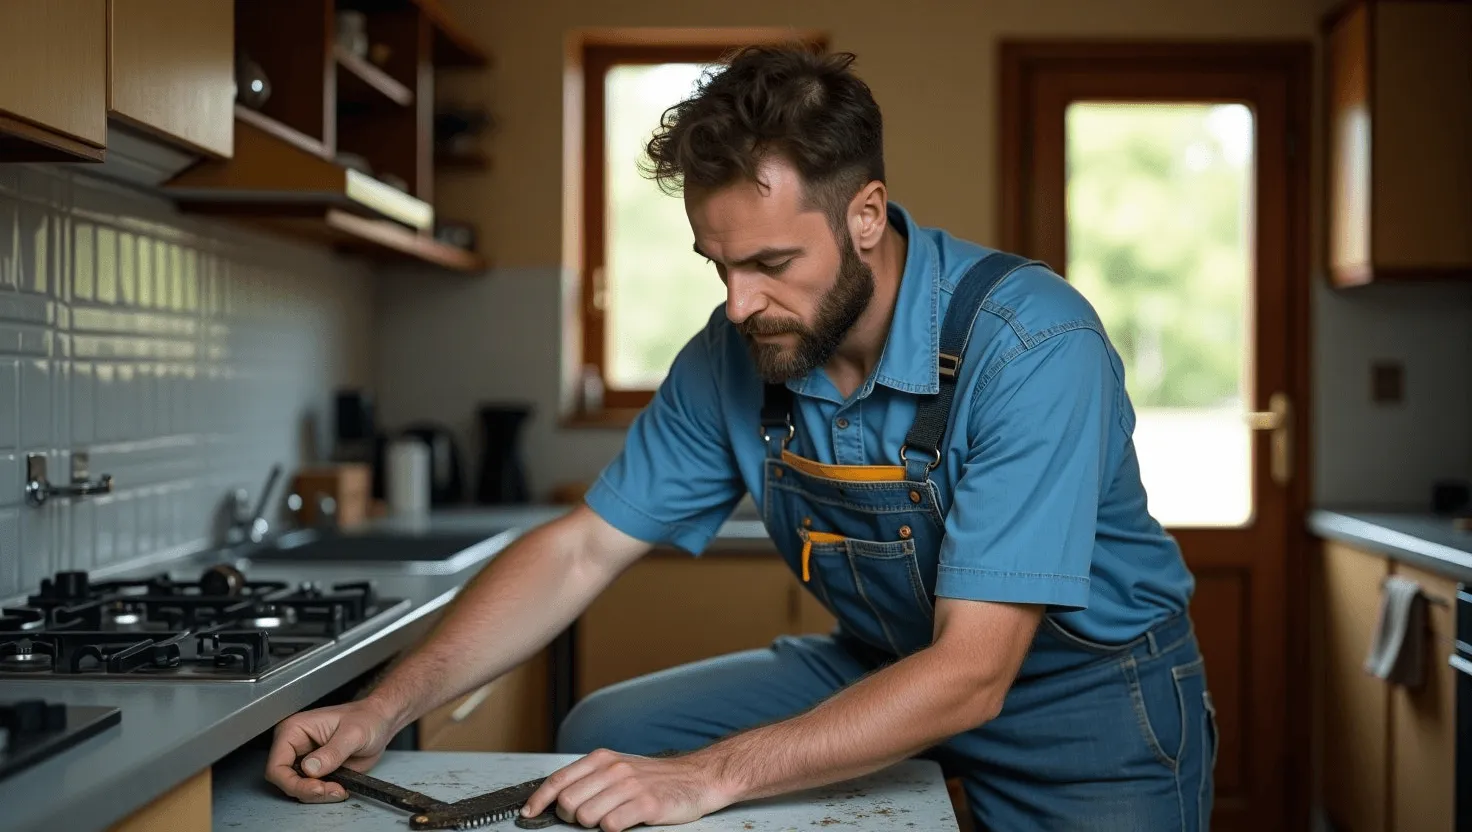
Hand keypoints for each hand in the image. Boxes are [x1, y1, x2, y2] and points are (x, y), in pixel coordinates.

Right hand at [264, 698, 397, 802]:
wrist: (379, 723)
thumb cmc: (367, 718)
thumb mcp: (354, 733)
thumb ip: (333, 751)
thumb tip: (310, 767)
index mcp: (295, 729)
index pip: (276, 765)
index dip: (292, 782)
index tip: (316, 787)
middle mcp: (295, 745)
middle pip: (285, 781)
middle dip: (308, 791)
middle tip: (332, 790)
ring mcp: (304, 759)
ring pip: (298, 788)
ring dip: (319, 794)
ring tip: (339, 788)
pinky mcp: (315, 771)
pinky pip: (311, 790)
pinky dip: (325, 794)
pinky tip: (340, 788)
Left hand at [521, 748, 731, 830]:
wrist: (697, 778)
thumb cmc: (655, 778)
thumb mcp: (619, 769)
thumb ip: (590, 780)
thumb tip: (557, 798)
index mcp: (602, 759)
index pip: (558, 780)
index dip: (538, 800)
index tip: (529, 813)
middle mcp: (613, 769)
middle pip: (568, 803)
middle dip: (571, 818)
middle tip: (585, 820)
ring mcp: (630, 786)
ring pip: (587, 817)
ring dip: (592, 826)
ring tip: (609, 820)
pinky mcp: (646, 804)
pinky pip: (611, 825)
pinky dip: (612, 829)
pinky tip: (624, 823)